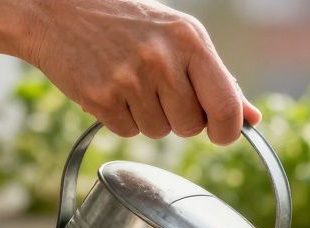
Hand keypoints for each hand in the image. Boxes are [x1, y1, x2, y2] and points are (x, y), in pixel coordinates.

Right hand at [21, 0, 260, 144]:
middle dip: (180, 119)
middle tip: (160, 90)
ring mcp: (129, 79)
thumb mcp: (180, 37)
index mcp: (190, 40)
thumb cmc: (128, 23)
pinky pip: (128, 132)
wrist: (57, 11)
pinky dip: (122, 119)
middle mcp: (162, 59)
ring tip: (132, 82)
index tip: (221, 132)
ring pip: (159, 133)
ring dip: (149, 118)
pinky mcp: (101, 98)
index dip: (227, 130)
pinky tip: (112, 88)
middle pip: (191, 127)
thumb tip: (252, 118)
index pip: (225, 106)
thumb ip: (218, 78)